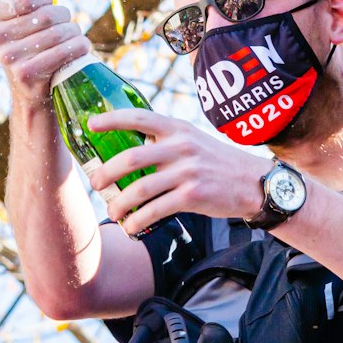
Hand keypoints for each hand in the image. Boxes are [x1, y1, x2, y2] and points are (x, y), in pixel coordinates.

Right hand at [0, 0, 88, 108]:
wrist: (29, 92)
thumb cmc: (27, 45)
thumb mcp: (13, 18)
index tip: (48, 4)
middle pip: (47, 14)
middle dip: (64, 17)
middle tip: (66, 25)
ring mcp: (9, 57)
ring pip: (59, 32)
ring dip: (74, 32)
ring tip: (75, 37)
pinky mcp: (27, 74)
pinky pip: (64, 52)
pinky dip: (79, 47)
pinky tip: (81, 47)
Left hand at [86, 110, 267, 235]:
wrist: (253, 183)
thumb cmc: (217, 163)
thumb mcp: (194, 141)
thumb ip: (166, 142)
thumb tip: (129, 152)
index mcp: (178, 129)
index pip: (139, 117)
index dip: (111, 119)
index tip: (90, 125)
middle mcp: (181, 147)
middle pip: (131, 158)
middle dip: (106, 173)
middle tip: (95, 184)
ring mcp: (187, 171)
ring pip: (140, 189)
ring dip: (119, 204)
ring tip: (112, 212)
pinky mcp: (192, 196)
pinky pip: (156, 210)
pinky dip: (138, 221)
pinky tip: (131, 226)